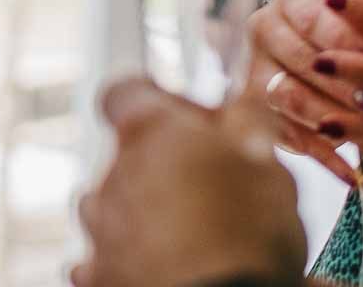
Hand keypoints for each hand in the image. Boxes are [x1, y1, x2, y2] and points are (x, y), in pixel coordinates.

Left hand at [72, 78, 303, 286]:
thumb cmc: (243, 235)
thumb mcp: (265, 162)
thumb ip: (248, 120)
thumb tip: (243, 95)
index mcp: (148, 132)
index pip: (126, 93)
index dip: (159, 102)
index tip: (195, 122)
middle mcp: (112, 173)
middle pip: (128, 156)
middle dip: (164, 166)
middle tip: (211, 188)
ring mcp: (99, 226)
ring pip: (112, 206)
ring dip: (143, 212)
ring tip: (191, 235)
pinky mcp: (97, 273)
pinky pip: (102, 258)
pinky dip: (127, 260)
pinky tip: (163, 268)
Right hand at [245, 0, 362, 182]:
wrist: (316, 51)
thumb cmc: (352, 35)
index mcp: (290, 1)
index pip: (312, 19)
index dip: (342, 39)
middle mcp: (264, 29)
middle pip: (297, 58)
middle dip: (338, 84)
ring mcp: (256, 69)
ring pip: (286, 96)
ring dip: (325, 117)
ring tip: (360, 136)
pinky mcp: (257, 109)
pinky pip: (288, 134)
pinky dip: (322, 156)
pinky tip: (351, 172)